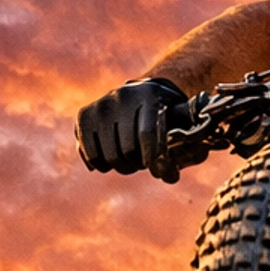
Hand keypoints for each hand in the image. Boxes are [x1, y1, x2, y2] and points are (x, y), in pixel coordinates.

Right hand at [74, 78, 203, 181]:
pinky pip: (89, 153)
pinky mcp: (84, 115)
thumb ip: (185, 148)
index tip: (154, 167)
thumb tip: (170, 177)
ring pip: (109, 155)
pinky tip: (109, 161)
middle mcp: (122, 96)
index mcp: (149, 95)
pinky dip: (100, 164)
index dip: (151, 158)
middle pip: (127, 149)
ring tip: (129, 160)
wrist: (141, 93)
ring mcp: (101, 105)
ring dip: (121, 166)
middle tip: (142, 162)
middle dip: (137, 164)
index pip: (146, 134)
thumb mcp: (181, 123)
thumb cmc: (166, 114)